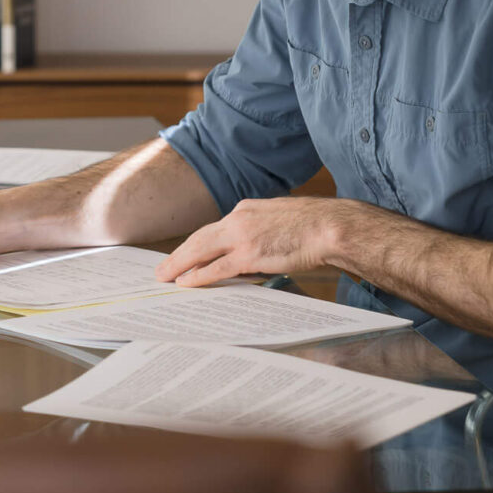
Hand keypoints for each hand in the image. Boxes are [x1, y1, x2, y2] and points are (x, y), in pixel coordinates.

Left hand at [155, 197, 366, 287]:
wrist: (330, 226)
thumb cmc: (315, 225)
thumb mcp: (281, 220)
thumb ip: (263, 231)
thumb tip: (257, 248)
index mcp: (247, 209)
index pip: (215, 228)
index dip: (198, 244)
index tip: (186, 254)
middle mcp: (239, 218)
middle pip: (200, 237)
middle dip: (180, 254)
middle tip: (162, 268)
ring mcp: (243, 236)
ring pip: (201, 250)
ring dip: (180, 264)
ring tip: (165, 277)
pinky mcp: (250, 254)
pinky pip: (217, 268)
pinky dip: (199, 275)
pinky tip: (187, 283)